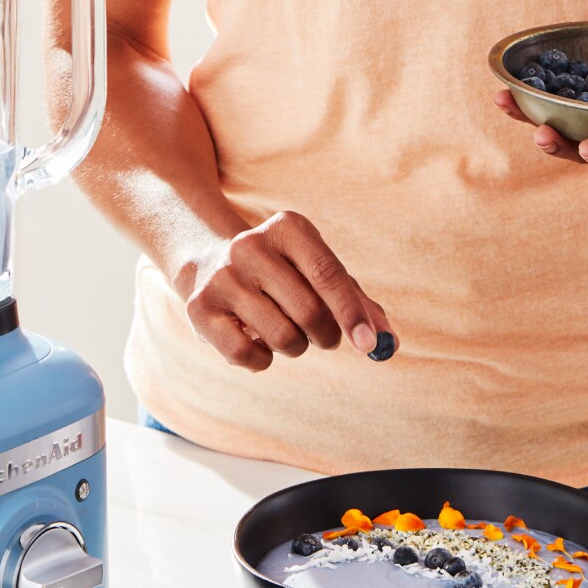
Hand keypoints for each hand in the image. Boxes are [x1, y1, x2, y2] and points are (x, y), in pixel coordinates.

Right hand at [180, 211, 394, 371]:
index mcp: (286, 228)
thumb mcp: (318, 274)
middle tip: (324, 336)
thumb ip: (357, 303)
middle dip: (326, 335)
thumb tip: (389, 341)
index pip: (327, 273)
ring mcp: (221, 278)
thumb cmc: (282, 274)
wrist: (208, 263)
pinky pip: (248, 355)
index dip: (352, 313)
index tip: (370, 344)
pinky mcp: (199, 310)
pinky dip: (263, 360)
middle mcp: (249, 246)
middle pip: (309, 311)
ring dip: (295, 347)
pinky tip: (257, 341)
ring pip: (282, 337)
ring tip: (284, 330)